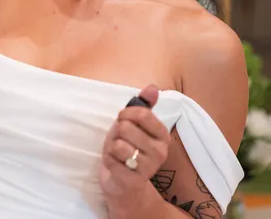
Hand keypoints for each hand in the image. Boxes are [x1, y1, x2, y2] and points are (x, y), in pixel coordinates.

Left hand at [99, 85, 170, 205]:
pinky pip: (111, 160)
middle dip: (116, 133)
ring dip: (111, 148)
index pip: (142, 113)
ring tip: (117, 155)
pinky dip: (108, 160)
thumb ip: (143, 105)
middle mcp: (160, 152)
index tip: (122, 119)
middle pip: (126, 128)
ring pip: (118, 144)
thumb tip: (153, 87)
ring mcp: (149, 168)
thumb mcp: (133, 124)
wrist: (122, 183)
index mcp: (162, 136)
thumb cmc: (127, 148)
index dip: (125, 114)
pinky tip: (115, 165)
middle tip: (120, 142)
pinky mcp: (134, 180)